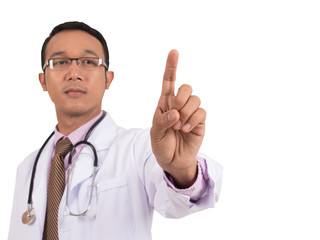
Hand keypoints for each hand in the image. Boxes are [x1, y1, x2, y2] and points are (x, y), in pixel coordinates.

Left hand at [150, 50, 205, 187]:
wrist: (172, 160)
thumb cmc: (161, 144)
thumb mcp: (155, 132)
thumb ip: (162, 120)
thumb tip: (176, 112)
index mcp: (165, 103)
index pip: (169, 81)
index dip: (171, 67)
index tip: (174, 52)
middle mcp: (179, 104)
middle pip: (186, 87)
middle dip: (180, 99)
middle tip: (174, 114)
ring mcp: (191, 112)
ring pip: (195, 99)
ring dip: (186, 113)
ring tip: (178, 127)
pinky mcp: (200, 121)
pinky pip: (201, 112)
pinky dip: (192, 121)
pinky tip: (186, 129)